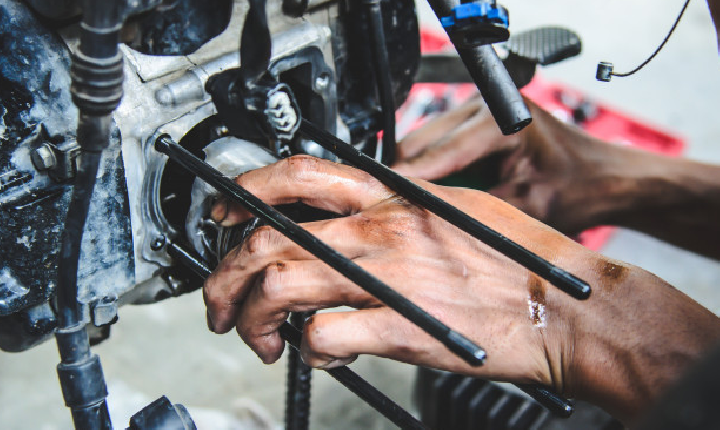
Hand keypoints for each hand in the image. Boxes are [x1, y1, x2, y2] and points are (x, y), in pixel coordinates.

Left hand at [206, 156, 719, 423]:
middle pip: (271, 238)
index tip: (225, 214)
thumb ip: (397, 206)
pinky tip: (319, 354)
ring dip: (253, 316)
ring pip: (282, 285)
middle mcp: (381, 229)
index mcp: (394, 197)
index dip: (248, 190)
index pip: (300, 175)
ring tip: (260, 336)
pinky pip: (323, 337)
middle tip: (223, 300)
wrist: (560, 304)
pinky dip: (307, 350)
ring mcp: (387, 277)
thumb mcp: (453, 207)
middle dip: (228, 273)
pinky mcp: (399, 327)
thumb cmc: (516, 258)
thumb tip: (351, 214)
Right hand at [393, 96, 616, 234]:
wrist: (601, 176)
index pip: (437, 154)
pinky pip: (436, 144)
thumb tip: (426, 214)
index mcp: (500, 120)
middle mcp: (484, 105)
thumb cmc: (576, 189)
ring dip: (416, 172)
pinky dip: (429, 168)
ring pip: (422, 143)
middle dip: (405, 176)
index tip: (380, 201)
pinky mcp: (472, 120)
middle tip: (392, 210)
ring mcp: (476, 109)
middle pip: (419, 143)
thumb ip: (471, 206)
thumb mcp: (523, 207)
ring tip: (413, 204)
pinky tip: (432, 191)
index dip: (407, 181)